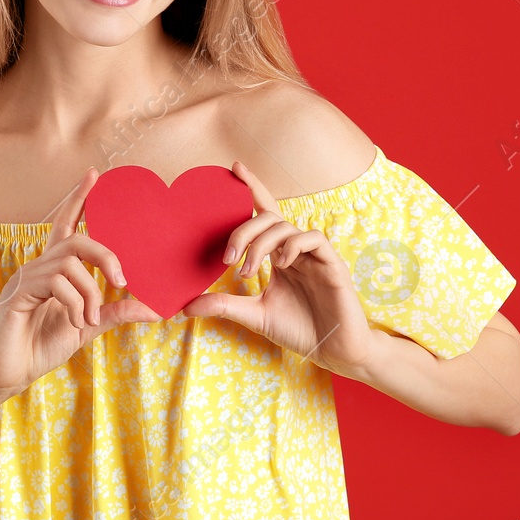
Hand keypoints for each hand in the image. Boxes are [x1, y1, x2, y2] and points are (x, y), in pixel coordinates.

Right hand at [0, 166, 161, 401]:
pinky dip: (73, 303)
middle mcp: (38, 268)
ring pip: (69, 263)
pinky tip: (73, 322)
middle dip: (105, 256)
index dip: (78, 200)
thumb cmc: (41, 349)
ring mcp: (25, 278)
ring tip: (88, 319)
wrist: (8, 375)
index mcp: (53, 271)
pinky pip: (55, 283)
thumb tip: (153, 308)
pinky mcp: (18, 294)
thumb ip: (115, 313)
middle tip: (122, 282)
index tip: (94, 176)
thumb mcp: (87, 327)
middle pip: (75, 239)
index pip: (66, 225)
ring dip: (90, 292)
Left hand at [182, 160, 376, 377]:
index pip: (264, 213)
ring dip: (261, 245)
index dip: (252, 188)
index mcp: (278, 255)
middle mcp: (295, 249)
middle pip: (268, 217)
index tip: (233, 168)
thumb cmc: (299, 330)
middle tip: (228, 258)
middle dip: (243, 230)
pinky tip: (281, 264)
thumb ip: (225, 305)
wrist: (335, 351)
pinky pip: (312, 238)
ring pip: (285, 226)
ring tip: (250, 272)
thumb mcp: (255, 315)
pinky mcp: (332, 264)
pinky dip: (292, 246)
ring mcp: (314, 255)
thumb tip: (185, 306)